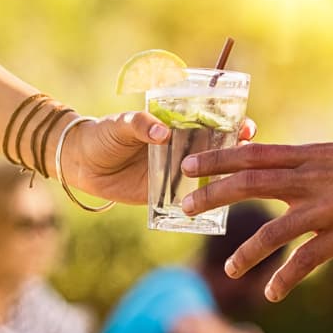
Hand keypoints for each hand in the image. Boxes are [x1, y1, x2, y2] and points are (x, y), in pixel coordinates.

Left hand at [66, 113, 256, 204]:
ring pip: (210, 177)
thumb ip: (142, 125)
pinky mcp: (167, 195)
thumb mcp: (122, 125)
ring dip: (226, 181)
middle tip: (249, 156)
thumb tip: (163, 132)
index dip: (235, 123)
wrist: (83, 165)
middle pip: (221, 150)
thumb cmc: (104, 135)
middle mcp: (185, 148)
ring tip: (239, 184)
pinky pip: (190, 201)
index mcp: (178, 125)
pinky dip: (204, 206)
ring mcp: (178, 173)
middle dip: (240, 153)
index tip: (246, 127)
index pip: (214, 121)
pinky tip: (219, 211)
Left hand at [180, 131, 332, 300]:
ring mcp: (328, 207)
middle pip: (250, 183)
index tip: (189, 166)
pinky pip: (307, 259)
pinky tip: (271, 293)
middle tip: (185, 209)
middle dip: (214, 196)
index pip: (254, 153)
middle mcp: (313, 177)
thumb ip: (312, 164)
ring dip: (245, 251)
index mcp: (311, 155)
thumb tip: (286, 170)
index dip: (217, 159)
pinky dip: (284, 278)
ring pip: (273, 229)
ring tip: (228, 269)